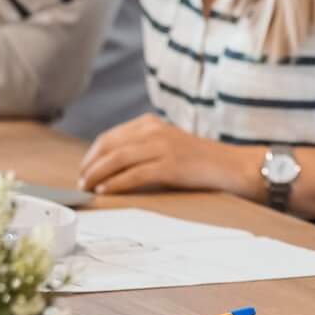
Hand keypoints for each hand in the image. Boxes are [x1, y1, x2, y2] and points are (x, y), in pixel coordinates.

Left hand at [78, 114, 259, 197]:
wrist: (232, 166)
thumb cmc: (199, 161)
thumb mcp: (168, 146)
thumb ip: (143, 149)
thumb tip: (109, 168)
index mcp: (152, 123)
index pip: (110, 137)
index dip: (92, 155)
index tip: (83, 170)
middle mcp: (155, 130)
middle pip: (109, 145)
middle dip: (90, 165)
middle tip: (81, 182)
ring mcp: (163, 146)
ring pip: (118, 158)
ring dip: (97, 174)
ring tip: (87, 188)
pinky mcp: (171, 165)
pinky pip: (134, 174)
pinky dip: (116, 183)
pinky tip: (106, 190)